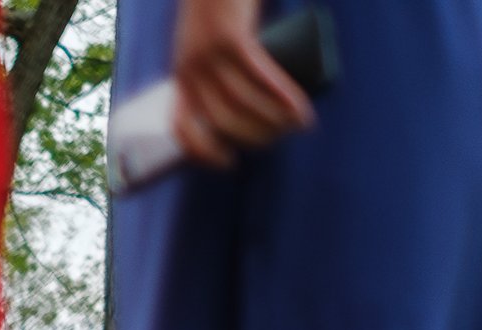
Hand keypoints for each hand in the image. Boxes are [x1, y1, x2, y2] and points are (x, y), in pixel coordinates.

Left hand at [171, 0, 312, 167]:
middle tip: (277, 138)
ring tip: (294, 126)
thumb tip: (248, 98)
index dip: (202, 152)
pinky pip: (260, 76)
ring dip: (272, 120)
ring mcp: (210, 53)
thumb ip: (216, 68)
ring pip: (242, 102)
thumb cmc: (218, 3)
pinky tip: (299, 110)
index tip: (226, 161)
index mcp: (182, 73)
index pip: (182, 127)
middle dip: (252, 136)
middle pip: (221, 119)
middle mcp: (191, 67)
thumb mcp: (205, 41)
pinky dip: (283, 97)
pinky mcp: (233, 37)